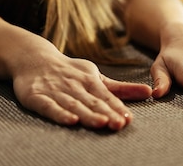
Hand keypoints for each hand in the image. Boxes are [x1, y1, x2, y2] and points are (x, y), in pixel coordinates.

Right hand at [12, 53, 151, 130]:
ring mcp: (55, 90)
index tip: (128, 119)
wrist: (33, 58)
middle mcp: (74, 85)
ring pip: (74, 104)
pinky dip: (59, 113)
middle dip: (106, 113)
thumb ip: (121, 88)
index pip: (105, 96)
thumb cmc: (70, 71)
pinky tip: (71, 121)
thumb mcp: (96, 76)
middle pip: (91, 102)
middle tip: (119, 124)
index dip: (116, 107)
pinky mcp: (36, 96)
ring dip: (87, 114)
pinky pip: (49, 106)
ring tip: (101, 123)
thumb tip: (149, 92)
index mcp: (89, 80)